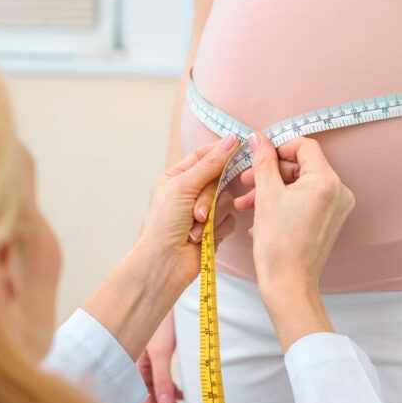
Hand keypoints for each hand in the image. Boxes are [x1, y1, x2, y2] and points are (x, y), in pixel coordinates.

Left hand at [137, 135, 238, 287]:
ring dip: (211, 216)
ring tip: (195, 229)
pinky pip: (230, 219)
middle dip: (209, 198)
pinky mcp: (215, 228)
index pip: (203, 156)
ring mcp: (204, 211)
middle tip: (196, 213)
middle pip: (217, 179)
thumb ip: (210, 164)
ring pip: (226, 200)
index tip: (238, 145)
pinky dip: (218, 228)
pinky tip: (204, 238)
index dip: (220, 151)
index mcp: (176, 178)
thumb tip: (230, 140)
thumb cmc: (163, 224)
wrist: (165, 262)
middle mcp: (190, 193)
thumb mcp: (183, 186)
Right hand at [137, 312, 189, 402]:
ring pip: (160, 392)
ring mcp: (147, 363)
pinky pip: (164, 380)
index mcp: (132, 370)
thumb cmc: (158, 320)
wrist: (163, 294)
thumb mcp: (161, 351)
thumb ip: (163, 379)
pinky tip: (185, 398)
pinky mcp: (157, 356)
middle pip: (153, 401)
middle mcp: (137, 369)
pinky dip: (175, 390)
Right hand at [235, 132, 354, 349]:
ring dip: (273, 189)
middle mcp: (339, 192)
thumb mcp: (265, 195)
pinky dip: (284, 203)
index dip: (278, 148)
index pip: (304, 146)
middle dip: (271, 172)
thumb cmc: (278, 244)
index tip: (259, 156)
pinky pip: (306, 201)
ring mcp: (337, 208)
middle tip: (246, 181)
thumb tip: (258, 138)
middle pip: (302, 166)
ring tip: (248, 204)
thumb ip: (263, 161)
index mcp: (327, 181)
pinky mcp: (330, 221)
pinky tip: (262, 217)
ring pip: (301, 185)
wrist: (288, 284)